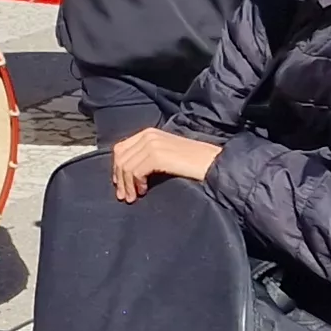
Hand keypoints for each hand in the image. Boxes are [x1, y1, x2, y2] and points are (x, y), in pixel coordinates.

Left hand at [108, 127, 222, 200]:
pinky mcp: (157, 155)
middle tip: (124, 196)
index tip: (120, 185)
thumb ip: (148, 156)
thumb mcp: (166, 154)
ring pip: (126, 167)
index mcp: (148, 133)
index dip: (117, 168)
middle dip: (120, 179)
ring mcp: (152, 144)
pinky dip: (136, 184)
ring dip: (127, 185)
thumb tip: (128, 172)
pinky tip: (144, 191)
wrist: (213, 163)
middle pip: (121, 158)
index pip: (121, 149)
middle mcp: (148, 135)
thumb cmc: (192, 163)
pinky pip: (136, 172)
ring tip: (133, 198)